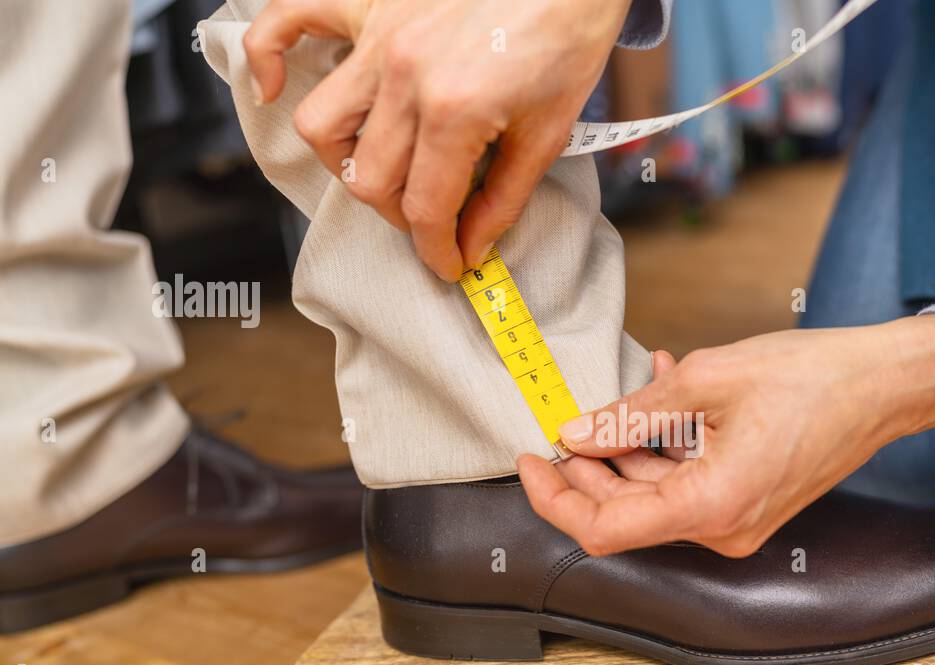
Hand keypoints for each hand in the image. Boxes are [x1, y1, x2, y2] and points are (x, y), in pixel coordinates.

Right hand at [244, 0, 631, 279]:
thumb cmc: (567, 39)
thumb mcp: (548, 132)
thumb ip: (503, 198)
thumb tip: (472, 247)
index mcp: (454, 111)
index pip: (424, 208)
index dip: (437, 250)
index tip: (450, 266)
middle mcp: (404, 75)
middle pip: (370, 179)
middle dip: (402, 216)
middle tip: (435, 219)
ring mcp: (379, 36)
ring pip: (323, 125)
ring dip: (348, 162)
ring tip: (388, 171)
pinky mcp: (369, 3)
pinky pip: (287, 20)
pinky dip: (266, 56)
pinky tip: (269, 88)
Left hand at [517, 314, 934, 556]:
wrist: (883, 386)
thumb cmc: (811, 379)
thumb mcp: (705, 381)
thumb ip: (630, 415)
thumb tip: (574, 434)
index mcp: (711, 505)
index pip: (603, 528)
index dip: (554, 498)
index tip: (531, 459)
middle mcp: (723, 529)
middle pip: (624, 514)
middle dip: (586, 469)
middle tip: (568, 421)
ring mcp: (737, 521)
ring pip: (653, 497)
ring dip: (625, 450)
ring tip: (625, 393)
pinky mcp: (747, 504)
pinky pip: (686, 484)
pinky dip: (663, 448)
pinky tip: (659, 398)